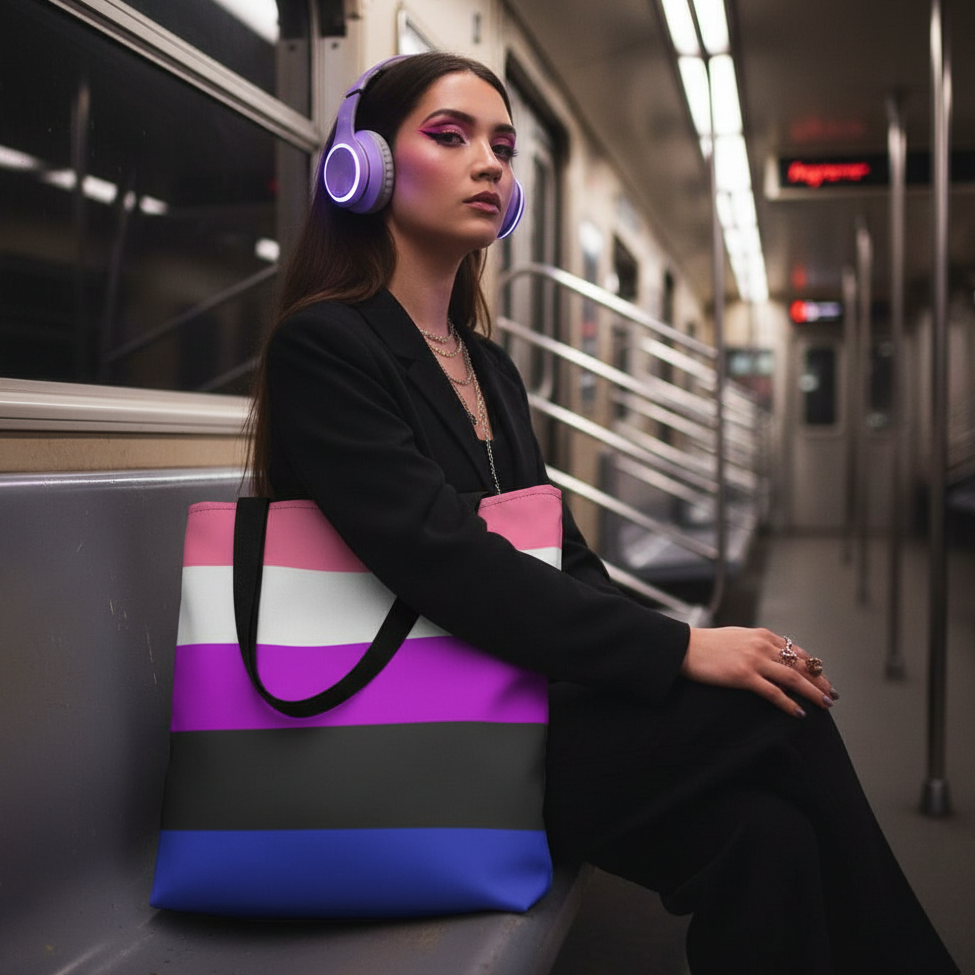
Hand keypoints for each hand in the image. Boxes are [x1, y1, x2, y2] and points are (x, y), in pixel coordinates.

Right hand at [681, 626, 837, 717]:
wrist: (686, 648)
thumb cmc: (708, 644)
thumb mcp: (738, 637)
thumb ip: (758, 644)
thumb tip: (774, 656)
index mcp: (763, 635)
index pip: (797, 652)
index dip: (814, 668)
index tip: (823, 679)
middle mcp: (762, 645)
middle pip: (800, 666)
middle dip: (819, 681)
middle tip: (832, 695)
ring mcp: (754, 660)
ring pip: (792, 679)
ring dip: (812, 693)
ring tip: (824, 705)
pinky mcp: (744, 675)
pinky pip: (773, 692)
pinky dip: (789, 704)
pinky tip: (799, 712)